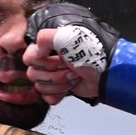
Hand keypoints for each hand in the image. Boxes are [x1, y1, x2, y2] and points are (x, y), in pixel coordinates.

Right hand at [24, 2, 135, 117]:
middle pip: (33, 74)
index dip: (42, 61)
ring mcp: (55, 76)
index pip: (29, 58)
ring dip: (59, 83)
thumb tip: (34, 51)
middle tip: (70, 68)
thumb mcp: (66, 36)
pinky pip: (47, 97)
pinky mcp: (61, 90)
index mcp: (49, 47)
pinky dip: (57, 95)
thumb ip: (44, 37)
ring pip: (41, 87)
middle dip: (54, 73)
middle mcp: (50, 61)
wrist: (106, 72)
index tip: (58, 57)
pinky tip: (67, 90)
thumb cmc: (91, 53)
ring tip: (73, 77)